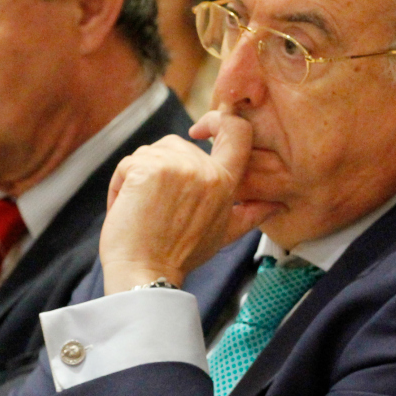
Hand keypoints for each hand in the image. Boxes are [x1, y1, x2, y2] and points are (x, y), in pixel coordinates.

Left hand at [100, 110, 276, 293]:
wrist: (144, 275)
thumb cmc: (178, 256)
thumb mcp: (223, 234)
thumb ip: (250, 215)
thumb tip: (275, 206)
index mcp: (225, 182)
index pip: (237, 133)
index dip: (219, 120)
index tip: (201, 128)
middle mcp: (205, 169)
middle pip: (175, 145)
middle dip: (160, 170)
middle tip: (157, 210)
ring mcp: (176, 166)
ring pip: (148, 153)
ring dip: (137, 178)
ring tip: (142, 212)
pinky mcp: (147, 168)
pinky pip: (127, 164)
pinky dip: (120, 185)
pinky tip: (126, 209)